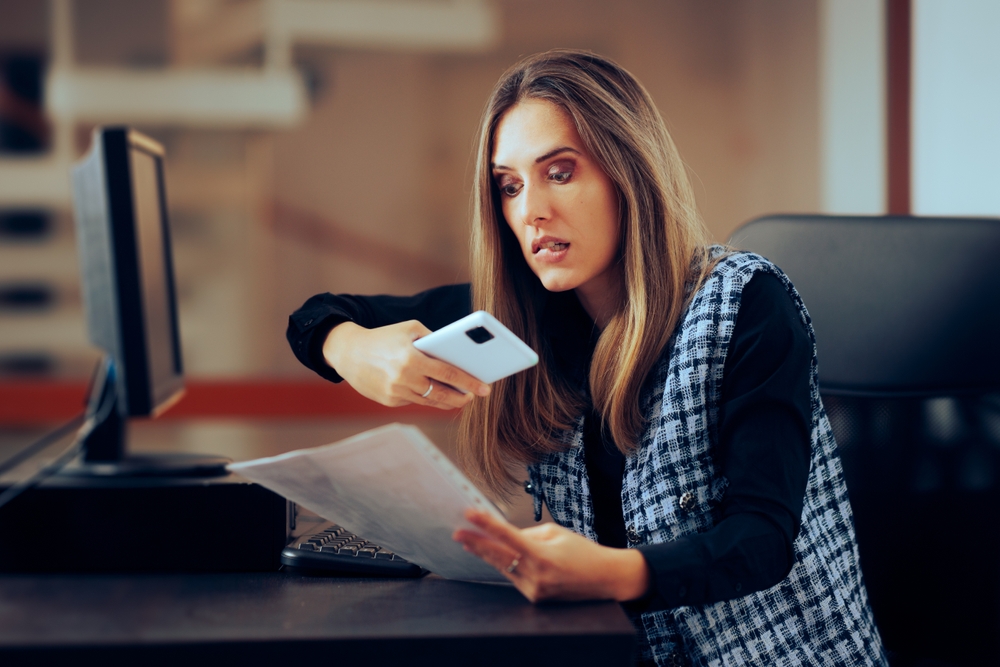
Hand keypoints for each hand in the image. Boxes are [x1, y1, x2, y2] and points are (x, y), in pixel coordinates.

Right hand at [322, 320, 489, 409]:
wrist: (348, 352)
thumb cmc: (384, 337)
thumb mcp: (410, 329)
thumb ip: (434, 340)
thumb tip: (457, 356)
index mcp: (411, 358)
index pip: (448, 374)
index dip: (470, 382)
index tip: (485, 388)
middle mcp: (404, 378)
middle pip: (442, 394)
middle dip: (462, 397)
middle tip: (475, 396)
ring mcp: (396, 392)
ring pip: (429, 401)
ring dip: (447, 401)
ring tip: (460, 398)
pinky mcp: (389, 401)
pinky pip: (414, 401)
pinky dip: (426, 398)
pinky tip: (436, 395)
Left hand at [453, 509, 649, 602]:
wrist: (605, 579)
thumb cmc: (583, 551)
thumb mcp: (556, 534)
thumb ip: (528, 534)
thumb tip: (504, 535)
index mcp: (542, 555)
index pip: (507, 536)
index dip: (486, 525)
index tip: (469, 515)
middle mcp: (536, 576)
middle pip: (498, 556)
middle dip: (476, 543)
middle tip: (458, 533)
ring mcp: (535, 590)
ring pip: (504, 567)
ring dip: (488, 554)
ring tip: (469, 541)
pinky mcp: (535, 598)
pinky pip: (514, 577)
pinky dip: (505, 565)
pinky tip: (494, 555)